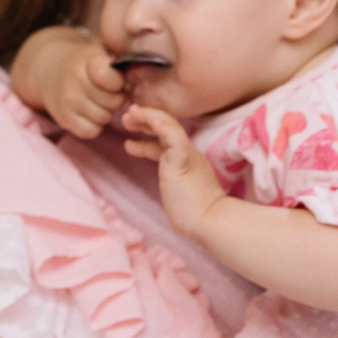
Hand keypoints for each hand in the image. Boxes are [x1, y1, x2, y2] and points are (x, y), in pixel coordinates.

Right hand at [10, 26, 123, 138]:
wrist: (50, 71)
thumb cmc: (85, 63)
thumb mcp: (100, 52)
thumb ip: (120, 62)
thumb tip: (141, 78)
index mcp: (89, 60)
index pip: (113, 79)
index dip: (119, 83)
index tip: (114, 80)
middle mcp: (75, 80)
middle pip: (113, 102)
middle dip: (115, 98)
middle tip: (108, 92)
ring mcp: (68, 101)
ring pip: (104, 117)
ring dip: (106, 112)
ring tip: (98, 101)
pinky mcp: (64, 119)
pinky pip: (92, 131)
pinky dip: (95, 125)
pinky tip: (89, 113)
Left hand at [119, 105, 225, 237]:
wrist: (211, 222)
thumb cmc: (195, 215)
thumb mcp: (179, 194)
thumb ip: (174, 186)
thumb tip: (170, 194)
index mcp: (186, 160)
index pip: (166, 139)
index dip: (149, 133)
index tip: (132, 132)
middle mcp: (187, 153)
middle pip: (166, 126)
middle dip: (145, 119)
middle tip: (127, 116)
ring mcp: (186, 155)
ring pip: (168, 126)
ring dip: (147, 117)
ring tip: (130, 114)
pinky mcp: (183, 160)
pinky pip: (174, 138)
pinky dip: (163, 126)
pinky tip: (151, 120)